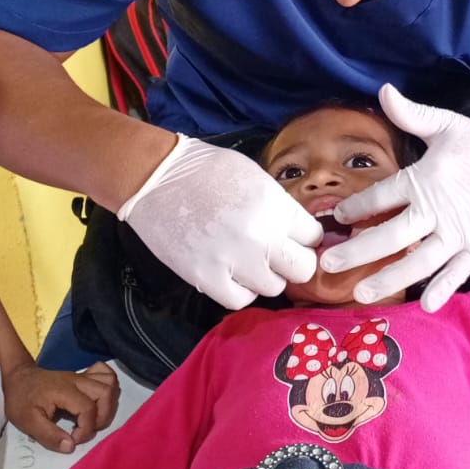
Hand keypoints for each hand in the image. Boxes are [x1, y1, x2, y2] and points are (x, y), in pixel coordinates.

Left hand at [3, 361, 119, 453]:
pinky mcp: (84, 376)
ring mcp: (82, 376)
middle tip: (88, 429)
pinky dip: (109, 386)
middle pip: (106, 393)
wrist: (19, 378)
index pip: (88, 409)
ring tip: (96, 418)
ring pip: (110, 382)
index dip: (86, 429)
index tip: (74, 439)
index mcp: (64, 391)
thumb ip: (49, 435)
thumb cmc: (22, 400)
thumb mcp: (28, 422)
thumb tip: (71, 446)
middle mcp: (78, 381)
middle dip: (103, 417)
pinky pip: (106, 373)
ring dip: (109, 404)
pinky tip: (100, 399)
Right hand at [118, 136, 320, 307]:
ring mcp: (234, 259)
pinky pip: (240, 299)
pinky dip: (240, 289)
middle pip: (302, 268)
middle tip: (277, 255)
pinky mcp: (206, 277)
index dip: (304, 237)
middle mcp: (260, 235)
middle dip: (293, 262)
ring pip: (273, 287)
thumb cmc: (205, 169)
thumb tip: (297, 231)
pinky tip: (231, 273)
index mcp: (275, 205)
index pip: (313, 236)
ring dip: (265, 276)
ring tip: (248, 261)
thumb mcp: (255, 177)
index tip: (293, 237)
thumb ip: (279, 206)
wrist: (156, 178)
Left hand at [320, 84, 469, 309]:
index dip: (356, 207)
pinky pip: (457, 273)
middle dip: (357, 251)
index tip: (337, 216)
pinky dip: (442, 289)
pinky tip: (424, 305)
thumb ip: (411, 114)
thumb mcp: (446, 124)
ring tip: (361, 292)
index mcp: (425, 179)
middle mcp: (438, 210)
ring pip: (418, 262)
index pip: (381, 196)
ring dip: (389, 278)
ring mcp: (458, 233)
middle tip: (328, 265)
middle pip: (391, 235)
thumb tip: (383, 90)